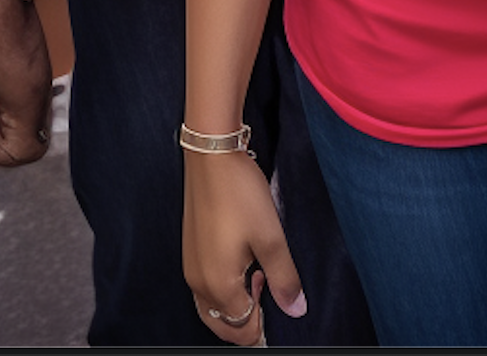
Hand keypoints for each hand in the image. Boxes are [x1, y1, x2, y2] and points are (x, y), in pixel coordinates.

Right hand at [186, 149, 307, 344]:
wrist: (212, 158)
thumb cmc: (240, 194)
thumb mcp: (271, 237)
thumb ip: (284, 278)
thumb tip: (296, 309)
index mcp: (217, 285)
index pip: (242, 327)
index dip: (265, 322)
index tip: (280, 299)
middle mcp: (198, 282)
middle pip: (223, 324)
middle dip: (247, 321)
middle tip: (270, 294)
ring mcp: (191, 267)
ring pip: (212, 308)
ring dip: (235, 304)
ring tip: (260, 276)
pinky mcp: (190, 251)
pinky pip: (205, 287)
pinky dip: (224, 289)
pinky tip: (243, 263)